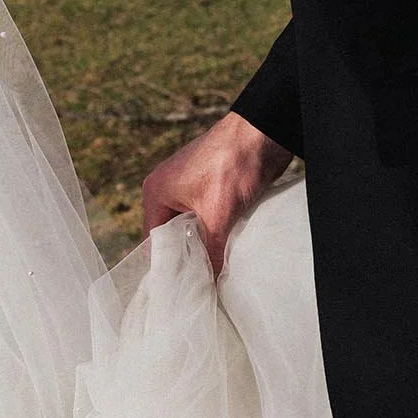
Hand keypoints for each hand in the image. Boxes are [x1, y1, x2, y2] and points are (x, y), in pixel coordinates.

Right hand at [142, 112, 291, 275]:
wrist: (263, 132)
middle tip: (203, 279)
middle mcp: (166, 188)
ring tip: (218, 263)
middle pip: (172, 234)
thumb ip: (209, 251)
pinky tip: (228, 242)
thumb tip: (209, 283)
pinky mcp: (208, 184)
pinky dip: (215, 228)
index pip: (154, 241)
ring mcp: (187, 185)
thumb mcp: (218, 216)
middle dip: (189, 253)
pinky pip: (205, 215)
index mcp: (155, 192)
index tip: (185, 285)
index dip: (170, 263)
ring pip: (191, 225)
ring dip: (204, 241)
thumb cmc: (232, 165)